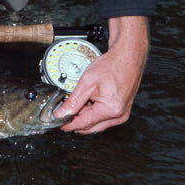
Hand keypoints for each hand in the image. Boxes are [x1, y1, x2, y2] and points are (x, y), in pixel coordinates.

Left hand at [53, 16, 148, 132]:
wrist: (127, 58)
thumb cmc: (112, 66)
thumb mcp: (86, 83)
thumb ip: (72, 101)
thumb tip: (61, 113)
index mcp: (110, 109)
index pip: (82, 124)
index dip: (67, 123)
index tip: (57, 121)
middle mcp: (118, 116)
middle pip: (89, 127)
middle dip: (76, 119)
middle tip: (65, 109)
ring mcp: (121, 115)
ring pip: (95, 124)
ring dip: (84, 116)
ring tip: (82, 99)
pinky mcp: (121, 112)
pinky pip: (103, 119)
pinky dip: (93, 113)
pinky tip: (90, 101)